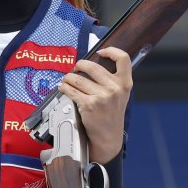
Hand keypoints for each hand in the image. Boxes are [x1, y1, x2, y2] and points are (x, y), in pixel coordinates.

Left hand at [57, 47, 132, 163]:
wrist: (109, 136)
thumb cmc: (112, 114)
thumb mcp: (120, 95)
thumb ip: (113, 79)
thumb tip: (93, 64)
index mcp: (125, 83)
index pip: (123, 59)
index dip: (112, 51)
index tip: (101, 52)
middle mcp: (115, 88)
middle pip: (92, 66)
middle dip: (79, 65)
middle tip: (76, 68)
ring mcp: (102, 97)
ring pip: (78, 79)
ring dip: (68, 78)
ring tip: (66, 79)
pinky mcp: (89, 105)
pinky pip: (71, 90)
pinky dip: (64, 87)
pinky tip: (63, 87)